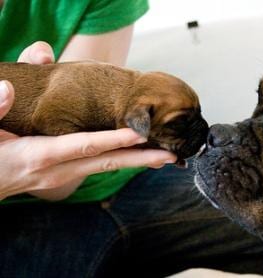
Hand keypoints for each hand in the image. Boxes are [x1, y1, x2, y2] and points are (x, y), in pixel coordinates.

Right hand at [0, 42, 176, 200]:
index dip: (112, 141)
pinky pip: (100, 167)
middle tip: (172, 154)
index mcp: (39, 154)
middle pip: (106, 163)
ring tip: (166, 155)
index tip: (140, 134)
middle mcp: (58, 169)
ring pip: (107, 167)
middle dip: (140, 159)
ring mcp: (64, 176)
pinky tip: (141, 156)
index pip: (84, 146)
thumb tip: (6, 88)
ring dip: (137, 162)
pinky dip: (123, 161)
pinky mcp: (67, 175)